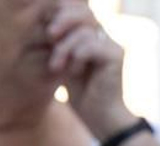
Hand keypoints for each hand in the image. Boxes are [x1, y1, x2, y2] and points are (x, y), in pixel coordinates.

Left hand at [48, 3, 132, 139]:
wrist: (101, 119)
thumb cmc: (82, 96)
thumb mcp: (64, 67)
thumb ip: (59, 46)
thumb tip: (43, 26)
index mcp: (94, 37)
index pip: (80, 12)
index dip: (62, 13)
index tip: (45, 25)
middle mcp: (106, 37)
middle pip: (85, 13)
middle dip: (63, 20)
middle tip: (49, 34)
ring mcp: (113, 44)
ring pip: (84, 31)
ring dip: (64, 48)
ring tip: (57, 67)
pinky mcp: (116, 55)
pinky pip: (90, 45)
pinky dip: (76, 57)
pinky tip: (74, 72)